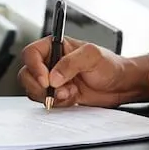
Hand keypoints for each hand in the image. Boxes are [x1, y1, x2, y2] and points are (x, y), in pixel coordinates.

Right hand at [18, 35, 145, 107]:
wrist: (121, 85)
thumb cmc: (110, 65)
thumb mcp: (92, 56)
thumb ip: (70, 63)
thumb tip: (53, 76)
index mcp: (55, 46)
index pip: (31, 54)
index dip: (34, 67)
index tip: (46, 80)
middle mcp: (51, 62)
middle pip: (27, 74)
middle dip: (40, 86)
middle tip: (57, 91)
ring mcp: (53, 80)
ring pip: (34, 90)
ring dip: (51, 96)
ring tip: (70, 93)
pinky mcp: (58, 95)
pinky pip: (46, 102)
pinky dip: (58, 103)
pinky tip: (73, 98)